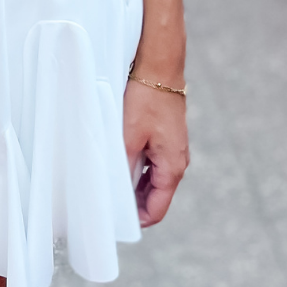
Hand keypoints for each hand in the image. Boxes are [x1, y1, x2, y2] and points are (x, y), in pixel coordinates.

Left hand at [123, 80, 188, 227]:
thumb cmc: (147, 98)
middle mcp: (177, 161)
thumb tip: (115, 192)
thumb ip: (124, 166)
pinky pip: (153, 161)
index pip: (157, 209)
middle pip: (155, 195)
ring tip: (111, 180)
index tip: (116, 221)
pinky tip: (121, 159)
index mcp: (172, 167)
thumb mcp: (129, 135)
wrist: (160, 66)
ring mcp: (174, 149)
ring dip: (134, 182)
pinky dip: (138, 166)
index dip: (137, 220)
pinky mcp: (168, 136)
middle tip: (108, 202)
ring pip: (153, 178)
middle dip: (133, 202)